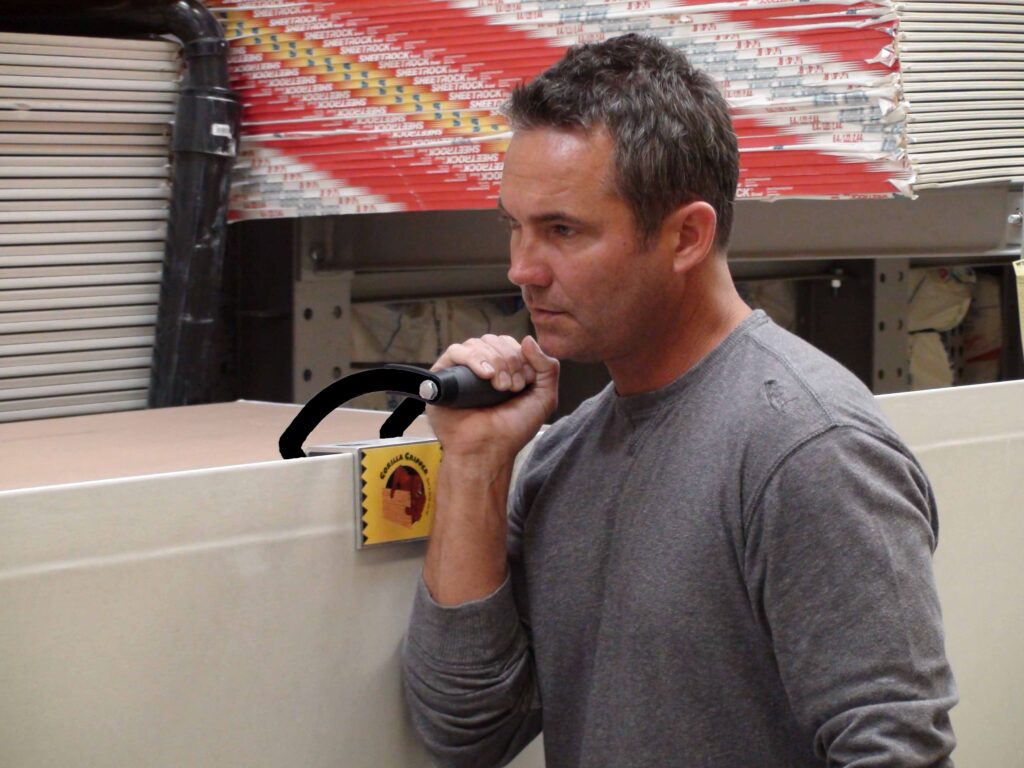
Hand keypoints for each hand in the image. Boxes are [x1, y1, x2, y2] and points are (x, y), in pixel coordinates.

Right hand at [427, 334, 558, 461]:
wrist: (488, 450)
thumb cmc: (512, 430)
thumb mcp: (543, 398)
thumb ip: (547, 367)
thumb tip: (527, 339)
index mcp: (503, 370)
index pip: (510, 343)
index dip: (520, 356)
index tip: (524, 382)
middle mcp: (482, 367)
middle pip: (494, 341)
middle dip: (508, 360)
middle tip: (511, 387)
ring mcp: (462, 370)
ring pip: (477, 343)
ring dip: (494, 361)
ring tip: (498, 387)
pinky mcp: (443, 375)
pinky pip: (456, 351)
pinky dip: (473, 358)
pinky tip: (485, 375)